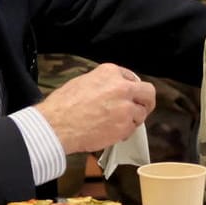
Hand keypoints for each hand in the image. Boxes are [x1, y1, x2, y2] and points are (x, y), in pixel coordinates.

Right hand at [35, 62, 154, 153]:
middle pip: (148, 92)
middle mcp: (122, 87)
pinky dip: (124, 132)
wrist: (57, 125)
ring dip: (132, 119)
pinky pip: (132, 129)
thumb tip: (110, 89)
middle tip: (141, 108)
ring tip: (117, 123)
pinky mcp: (125, 126)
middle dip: (145, 101)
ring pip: (141, 113)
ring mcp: (125, 107)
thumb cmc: (63, 106)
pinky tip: (111, 132)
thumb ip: (103, 83)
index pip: (131, 78)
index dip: (130, 89)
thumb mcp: (83, 81)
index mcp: (110, 72)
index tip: (128, 96)